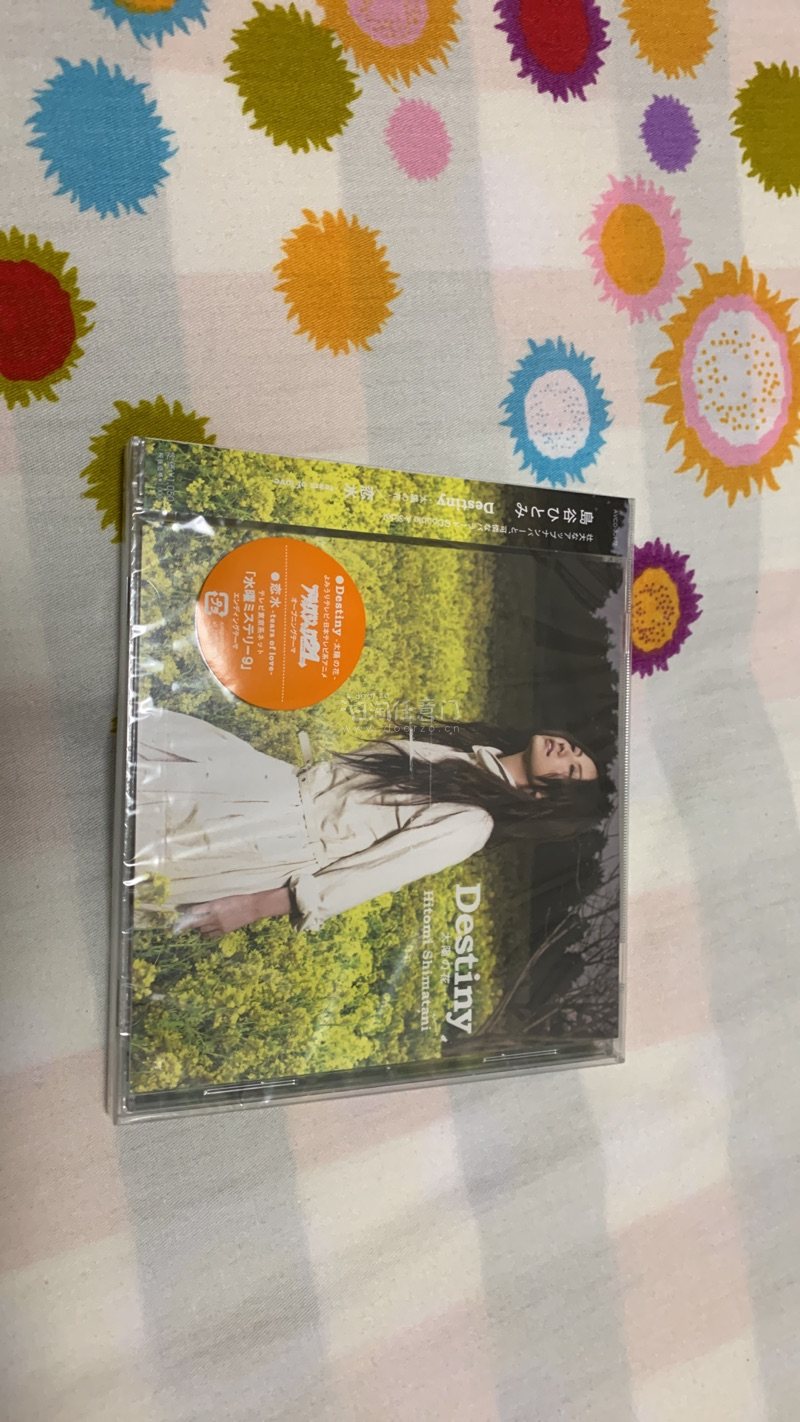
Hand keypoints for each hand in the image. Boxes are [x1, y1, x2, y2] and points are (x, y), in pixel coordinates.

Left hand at [173, 887, 291, 937]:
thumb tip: (198, 906)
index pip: (193, 910)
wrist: (253, 906)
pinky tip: (207, 929)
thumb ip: (210, 902)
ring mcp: (219, 925)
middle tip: (182, 923)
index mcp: (213, 905)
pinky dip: (206, 933)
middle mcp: (214, 916)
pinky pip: (210, 935)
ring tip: (198, 923)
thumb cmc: (238, 897)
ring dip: (198, 927)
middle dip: (188, 923)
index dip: (184, 912)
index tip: (178, 911)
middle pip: (195, 923)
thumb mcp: (222, 896)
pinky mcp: (224, 931)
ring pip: (202, 930)